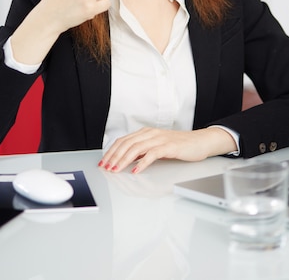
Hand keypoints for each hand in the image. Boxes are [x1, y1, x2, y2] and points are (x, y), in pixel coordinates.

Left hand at [99, 126, 237, 173]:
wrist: (200, 141)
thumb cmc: (179, 145)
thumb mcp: (157, 146)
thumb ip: (143, 150)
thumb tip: (127, 159)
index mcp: (145, 133)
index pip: (123, 141)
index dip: (111, 151)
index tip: (103, 162)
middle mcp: (150, 133)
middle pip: (126, 144)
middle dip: (114, 156)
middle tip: (106, 168)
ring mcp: (159, 139)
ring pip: (136, 148)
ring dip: (124, 160)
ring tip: (116, 170)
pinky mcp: (169, 147)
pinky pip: (152, 154)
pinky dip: (142, 162)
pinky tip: (136, 170)